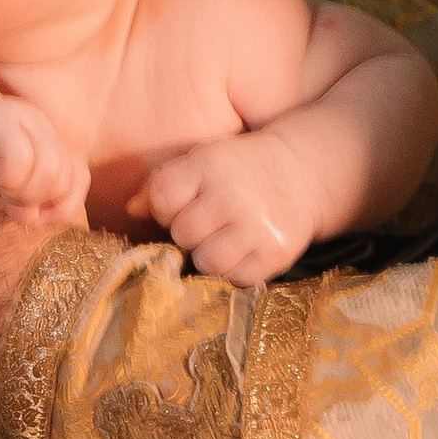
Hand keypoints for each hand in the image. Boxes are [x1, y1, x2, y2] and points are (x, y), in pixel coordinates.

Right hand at [0, 89, 87, 220]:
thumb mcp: (2, 188)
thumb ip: (29, 200)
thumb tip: (40, 216)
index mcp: (45, 138)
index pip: (78, 177)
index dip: (60, 206)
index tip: (31, 216)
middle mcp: (37, 123)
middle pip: (64, 175)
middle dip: (36, 201)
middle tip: (6, 200)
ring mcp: (19, 116)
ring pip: (47, 168)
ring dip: (21, 192)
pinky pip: (19, 158)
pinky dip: (6, 178)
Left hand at [135, 132, 321, 287]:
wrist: (306, 172)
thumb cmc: (242, 168)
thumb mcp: (205, 159)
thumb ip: (165, 181)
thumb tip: (131, 210)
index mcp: (210, 164)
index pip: (163, 199)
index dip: (166, 209)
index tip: (183, 206)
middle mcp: (233, 195)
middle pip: (183, 234)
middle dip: (190, 233)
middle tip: (209, 222)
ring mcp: (256, 227)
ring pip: (207, 262)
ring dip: (211, 255)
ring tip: (225, 239)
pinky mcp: (276, 254)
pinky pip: (237, 279)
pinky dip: (237, 271)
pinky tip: (245, 250)